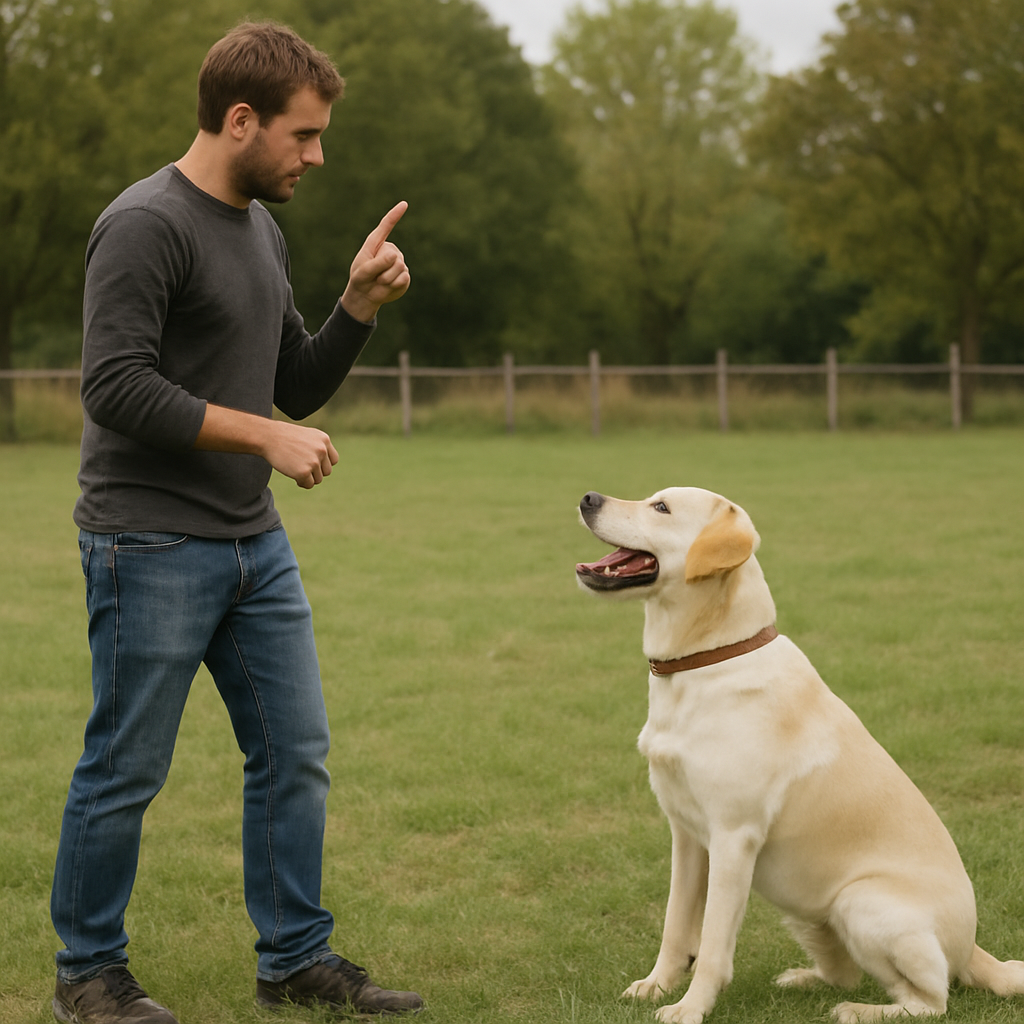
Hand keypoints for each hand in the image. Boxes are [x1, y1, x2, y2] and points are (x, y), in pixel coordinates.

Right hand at [261, 419, 338, 488]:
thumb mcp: (306, 436)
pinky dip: (301, 483)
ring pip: (318, 479)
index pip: (333, 460)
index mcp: (324, 440)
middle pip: (327, 471)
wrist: (268, 436)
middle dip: (315, 472)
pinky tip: (293, 474)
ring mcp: (314, 462)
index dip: (323, 464)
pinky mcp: (304, 472)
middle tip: (301, 467)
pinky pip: (308, 484)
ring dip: (308, 478)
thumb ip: (318, 447)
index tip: (312, 464)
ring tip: (295, 469)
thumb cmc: (284, 436)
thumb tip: (322, 465)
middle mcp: (322, 450)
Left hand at [341, 201, 410, 322]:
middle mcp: (390, 250)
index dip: (395, 215)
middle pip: (393, 256)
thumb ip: (376, 264)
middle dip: (383, 270)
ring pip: (399, 267)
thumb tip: (394, 256)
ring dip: (387, 279)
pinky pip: (404, 278)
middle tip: (375, 277)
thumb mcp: (363, 272)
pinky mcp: (405, 275)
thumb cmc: (361, 280)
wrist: (366, 296)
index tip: (404, 204)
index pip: (386, 226)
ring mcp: (399, 262)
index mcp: (376, 243)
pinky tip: (388, 286)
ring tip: (380, 282)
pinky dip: (394, 286)